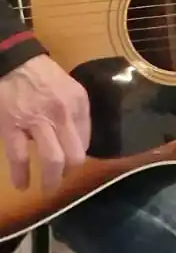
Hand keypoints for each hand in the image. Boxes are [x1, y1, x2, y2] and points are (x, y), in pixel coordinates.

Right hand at [0, 55, 90, 192]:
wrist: (13, 62)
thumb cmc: (42, 75)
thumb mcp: (69, 89)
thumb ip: (76, 113)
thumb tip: (76, 141)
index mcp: (78, 104)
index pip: (86, 139)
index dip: (79, 154)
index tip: (72, 162)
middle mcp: (62, 114)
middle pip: (74, 154)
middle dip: (69, 173)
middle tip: (62, 182)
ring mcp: (37, 122)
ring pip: (52, 159)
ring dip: (51, 180)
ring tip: (48, 190)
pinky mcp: (12, 127)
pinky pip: (19, 157)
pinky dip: (21, 175)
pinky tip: (22, 185)